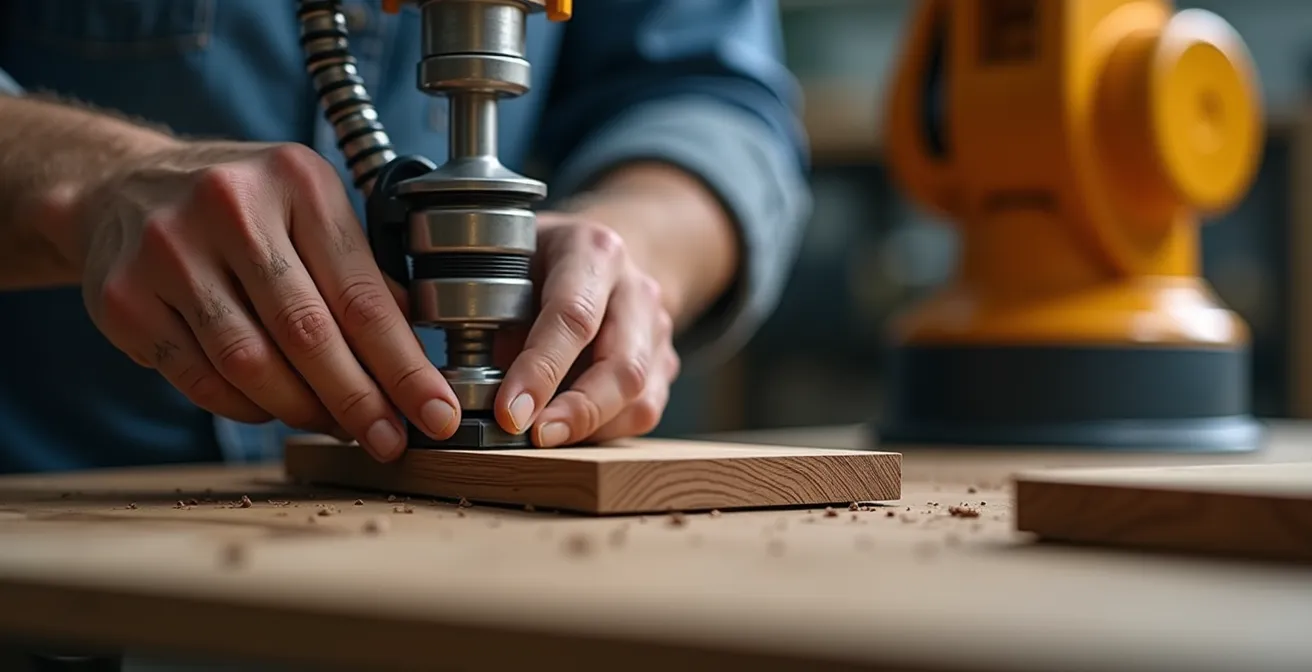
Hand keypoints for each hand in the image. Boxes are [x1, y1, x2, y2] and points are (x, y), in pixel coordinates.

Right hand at [74, 141, 461, 460]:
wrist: (123, 185)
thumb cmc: (243, 205)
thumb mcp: (311, 208)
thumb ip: (363, 271)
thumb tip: (419, 351)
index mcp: (297, 181)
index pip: (362, 295)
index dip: (404, 366)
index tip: (436, 414)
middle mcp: (230, 208)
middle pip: (308, 334)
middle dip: (360, 401)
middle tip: (391, 442)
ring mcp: (169, 252)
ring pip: (251, 365)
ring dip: (303, 411)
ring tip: (337, 427)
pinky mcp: (125, 299)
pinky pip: (202, 380)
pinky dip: (247, 407)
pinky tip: (274, 410)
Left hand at [492, 213, 680, 446]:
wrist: (594, 255)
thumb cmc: (535, 262)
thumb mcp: (503, 266)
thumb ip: (490, 321)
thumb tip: (472, 393)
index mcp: (593, 251)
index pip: (573, 316)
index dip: (540, 371)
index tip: (508, 413)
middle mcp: (636, 288)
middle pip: (623, 364)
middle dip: (577, 411)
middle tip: (533, 438)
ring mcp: (657, 327)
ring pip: (641, 395)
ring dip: (591, 427)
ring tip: (545, 440)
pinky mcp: (664, 362)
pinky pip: (645, 410)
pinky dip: (606, 431)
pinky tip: (571, 433)